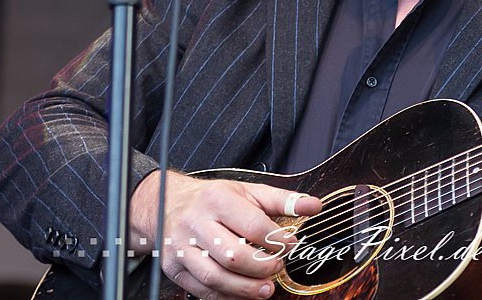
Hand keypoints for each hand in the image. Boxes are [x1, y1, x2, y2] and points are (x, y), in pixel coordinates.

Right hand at [129, 170, 321, 298]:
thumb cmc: (214, 199)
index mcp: (217, 199)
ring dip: (245, 288)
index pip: (252, 225)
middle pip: (232, 255)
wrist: (167, 203)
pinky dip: (226, 296)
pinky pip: (202, 289)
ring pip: (215, 277)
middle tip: (277, 268)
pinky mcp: (174, 267)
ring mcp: (181, 247)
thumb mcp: (248, 191)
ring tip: (265, 288)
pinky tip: (242, 293)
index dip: (276, 240)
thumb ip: (282, 201)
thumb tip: (314, 206)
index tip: (291, 244)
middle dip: (261, 267)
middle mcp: (195, 222)